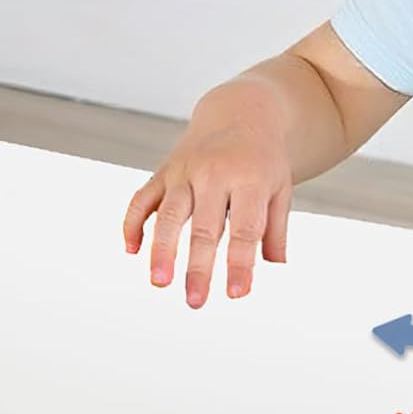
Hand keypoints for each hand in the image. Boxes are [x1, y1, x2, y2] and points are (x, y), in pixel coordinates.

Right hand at [122, 81, 293, 307]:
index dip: (239, 263)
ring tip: (159, 281)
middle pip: (204, 227)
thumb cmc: (264, 160)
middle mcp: (215, 173)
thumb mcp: (281, 188)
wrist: (242, 112)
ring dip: (161, 249)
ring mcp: (185, 171)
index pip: (245, 229)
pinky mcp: (164, 171)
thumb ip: (275, 229)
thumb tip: (274, 267)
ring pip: (168, 214)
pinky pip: (142, 198)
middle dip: (198, 267)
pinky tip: (131, 251)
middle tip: (195, 301)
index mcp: (250, 179)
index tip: (236, 294)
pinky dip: (133, 223)